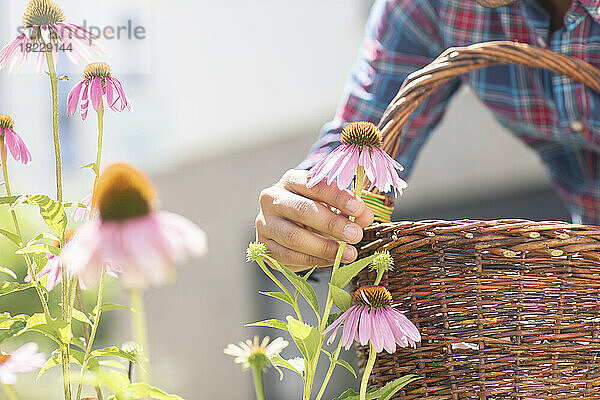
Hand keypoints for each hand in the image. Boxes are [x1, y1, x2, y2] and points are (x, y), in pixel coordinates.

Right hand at [255, 169, 373, 271]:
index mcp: (291, 180)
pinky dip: (313, 261)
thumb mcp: (332, 204)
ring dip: (324, 248)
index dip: (337, 197)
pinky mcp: (263, 246)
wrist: (285, 225)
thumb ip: (349, 208)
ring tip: (348, 253)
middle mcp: (272, 199)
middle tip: (355, 235)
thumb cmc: (314, 209)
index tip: (358, 209)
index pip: (314, 185)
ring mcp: (265, 223)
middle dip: (332, 224)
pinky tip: (332, 261)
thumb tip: (365, 217)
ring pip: (293, 237)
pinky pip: (288, 257)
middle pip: (302, 211)